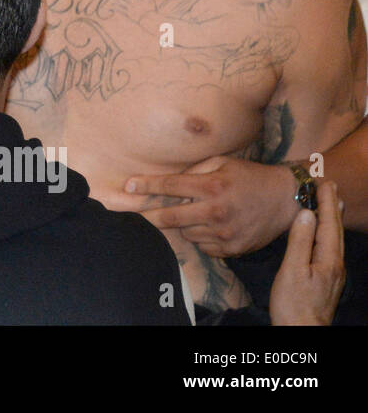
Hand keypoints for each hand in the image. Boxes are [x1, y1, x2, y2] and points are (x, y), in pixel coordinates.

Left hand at [125, 156, 298, 256]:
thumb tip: (170, 181)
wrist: (286, 199)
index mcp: (212, 186)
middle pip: (169, 217)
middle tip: (135, 214)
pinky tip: (212, 225)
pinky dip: (201, 236)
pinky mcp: (232, 249)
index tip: (127, 186)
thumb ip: (195, 170)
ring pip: (186, 233)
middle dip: (148, 215)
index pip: (170, 186)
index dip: (146, 186)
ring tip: (197, 213)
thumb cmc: (250, 177)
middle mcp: (216, 211)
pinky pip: (203, 246)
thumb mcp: (223, 162)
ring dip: (184, 224)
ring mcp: (224, 233)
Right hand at [270, 181, 343, 324]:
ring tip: (332, 204)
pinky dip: (328, 233)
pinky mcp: (326, 279)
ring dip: (332, 219)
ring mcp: (332, 273)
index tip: (324, 183)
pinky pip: (330, 248)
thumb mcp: (292, 270)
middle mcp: (335, 264)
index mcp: (328, 259)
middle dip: (333, 207)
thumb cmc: (293, 302)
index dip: (326, 203)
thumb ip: (300, 241)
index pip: (328, 224)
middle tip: (331, 186)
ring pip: (334, 239)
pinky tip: (324, 235)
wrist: (301, 330)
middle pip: (335, 230)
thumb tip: (306, 214)